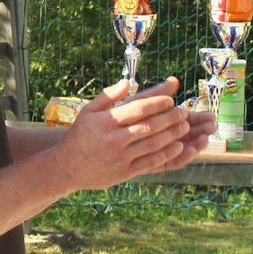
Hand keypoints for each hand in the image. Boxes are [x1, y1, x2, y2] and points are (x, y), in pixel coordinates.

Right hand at [57, 77, 196, 188]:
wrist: (67, 167)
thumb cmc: (79, 136)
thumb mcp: (87, 112)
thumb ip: (107, 96)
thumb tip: (127, 82)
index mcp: (104, 122)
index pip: (136, 109)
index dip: (157, 103)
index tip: (170, 99)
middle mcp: (113, 139)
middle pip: (149, 126)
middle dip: (170, 118)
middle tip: (184, 111)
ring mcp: (120, 156)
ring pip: (153, 143)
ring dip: (172, 134)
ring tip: (185, 126)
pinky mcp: (125, 172)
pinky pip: (151, 161)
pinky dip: (167, 153)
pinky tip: (178, 146)